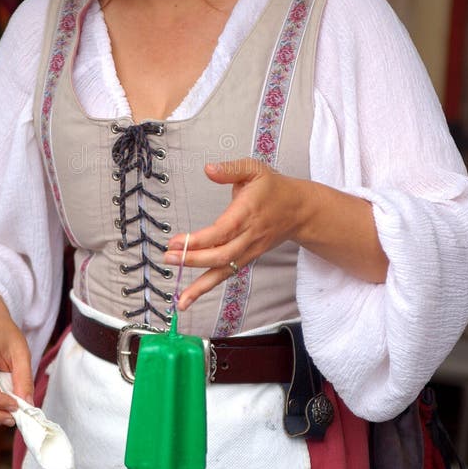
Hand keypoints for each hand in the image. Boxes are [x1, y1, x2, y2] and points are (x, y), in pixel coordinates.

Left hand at [164, 158, 306, 308]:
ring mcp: (249, 250)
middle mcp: (248, 236)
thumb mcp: (254, 169)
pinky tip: (190, 296)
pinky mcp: (247, 258)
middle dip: (193, 260)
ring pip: (224, 271)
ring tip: (180, 299)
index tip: (175, 242)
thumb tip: (208, 169)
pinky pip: (226, 274)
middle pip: (221, 255)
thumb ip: (230, 169)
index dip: (199, 240)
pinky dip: (208, 287)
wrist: (300, 210)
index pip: (222, 231)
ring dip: (200, 285)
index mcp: (247, 213)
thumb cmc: (274, 188)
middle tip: (168, 258)